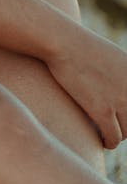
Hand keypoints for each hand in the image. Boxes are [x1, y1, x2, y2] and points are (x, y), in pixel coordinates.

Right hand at [46, 25, 126, 148]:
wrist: (63, 41)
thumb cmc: (82, 46)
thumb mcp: (114, 57)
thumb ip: (125, 75)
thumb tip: (124, 91)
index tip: (119, 116)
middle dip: (125, 125)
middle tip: (113, 125)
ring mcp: (120, 100)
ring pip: (126, 132)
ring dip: (117, 135)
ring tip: (107, 133)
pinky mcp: (102, 110)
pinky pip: (113, 138)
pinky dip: (109, 142)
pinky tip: (102, 140)